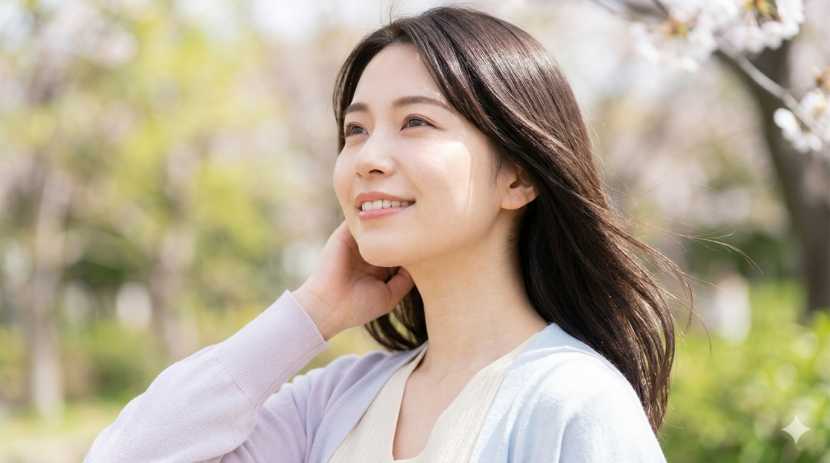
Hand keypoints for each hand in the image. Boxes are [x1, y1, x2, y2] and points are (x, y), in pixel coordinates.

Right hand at [292, 220, 414, 339]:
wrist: (328, 305)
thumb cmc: (358, 306)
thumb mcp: (389, 295)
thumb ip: (405, 281)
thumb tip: (422, 262)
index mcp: (378, 267)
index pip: (398, 249)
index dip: (413, 244)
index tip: (432, 238)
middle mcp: (368, 252)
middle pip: (390, 234)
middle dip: (404, 227)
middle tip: (426, 220)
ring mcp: (356, 242)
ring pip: (377, 224)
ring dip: (390, 216)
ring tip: (411, 209)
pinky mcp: (344, 234)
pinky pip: (360, 218)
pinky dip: (373, 213)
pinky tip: (391, 209)